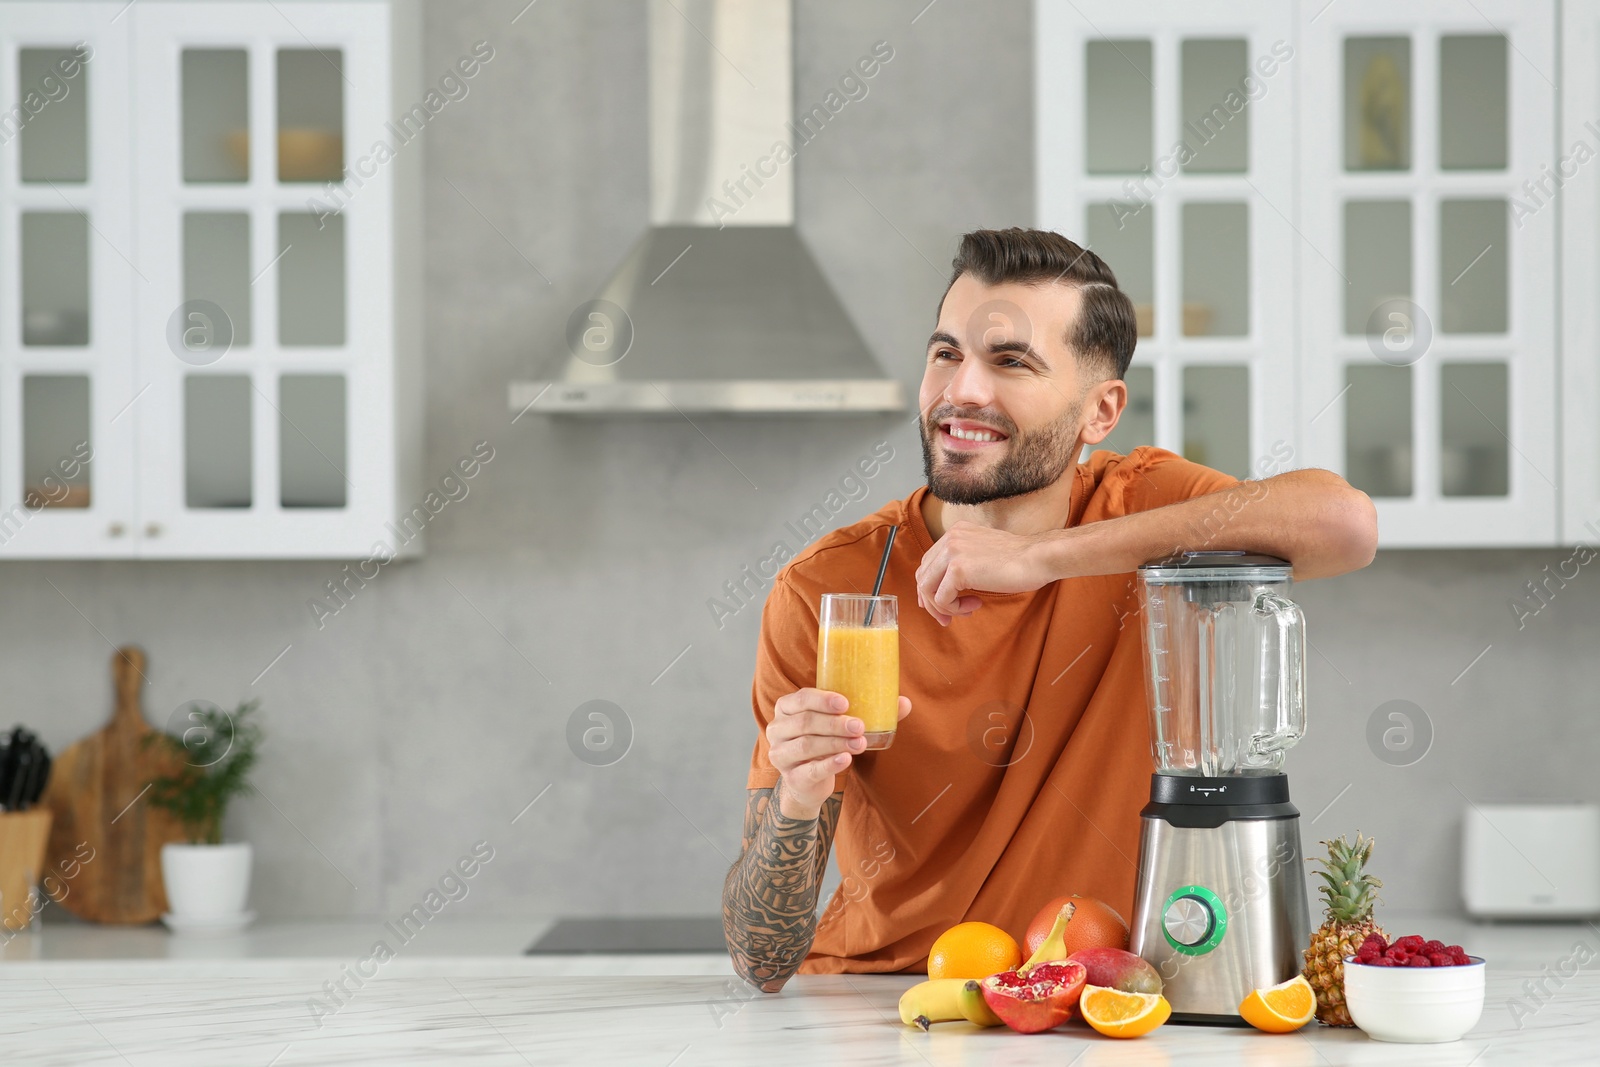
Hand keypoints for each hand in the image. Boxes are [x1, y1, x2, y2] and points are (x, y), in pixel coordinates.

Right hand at [767, 688, 911, 817]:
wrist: (808, 783)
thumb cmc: (824, 743)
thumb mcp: (839, 725)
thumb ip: (869, 712)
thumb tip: (905, 703)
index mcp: (786, 709)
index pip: (801, 698)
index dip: (822, 699)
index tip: (846, 703)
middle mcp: (777, 729)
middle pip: (805, 722)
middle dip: (834, 723)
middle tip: (859, 726)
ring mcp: (781, 755)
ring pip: (807, 745)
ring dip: (835, 742)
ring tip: (859, 743)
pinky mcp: (792, 777)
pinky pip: (810, 769)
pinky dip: (829, 764)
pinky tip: (846, 759)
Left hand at [915, 520, 1057, 625]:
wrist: (1038, 558)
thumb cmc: (1019, 561)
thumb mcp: (983, 555)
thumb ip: (963, 564)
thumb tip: (943, 590)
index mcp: (955, 532)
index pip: (928, 563)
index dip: (930, 588)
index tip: (942, 605)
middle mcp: (950, 538)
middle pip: (922, 576)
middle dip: (931, 602)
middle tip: (948, 618)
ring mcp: (952, 552)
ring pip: (927, 589)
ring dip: (943, 607)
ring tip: (966, 611)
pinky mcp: (958, 569)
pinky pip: (941, 599)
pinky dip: (954, 608)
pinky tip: (975, 604)